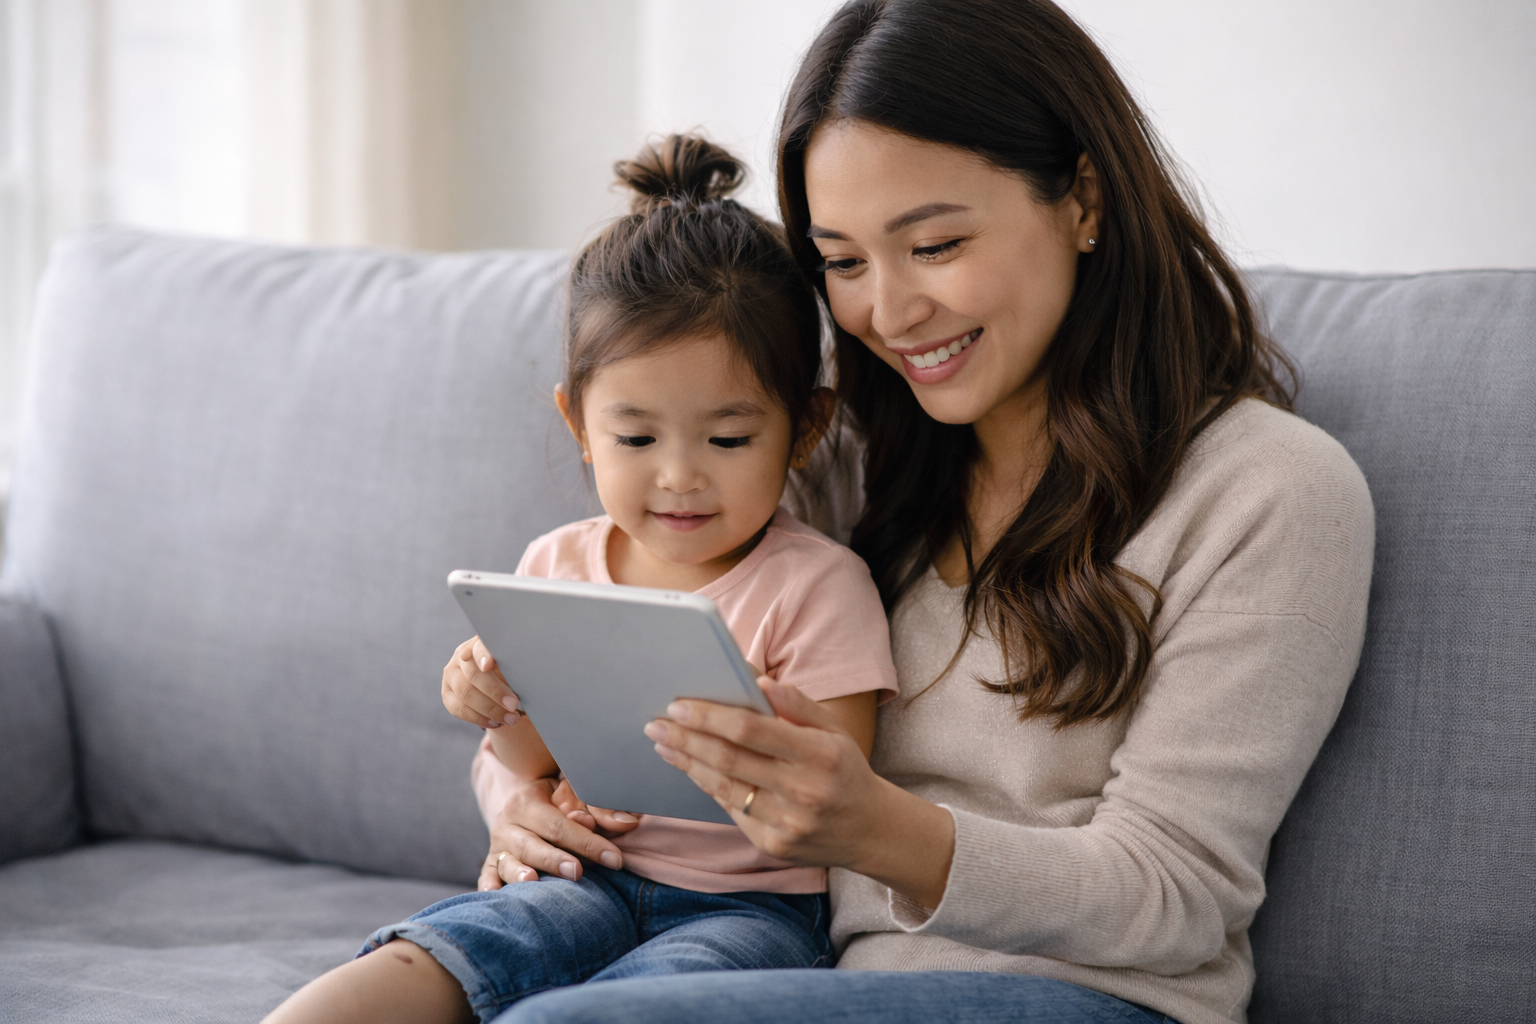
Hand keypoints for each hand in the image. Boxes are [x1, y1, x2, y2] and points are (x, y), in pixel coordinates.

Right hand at [443, 636, 521, 729]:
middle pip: (473, 675)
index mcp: (479, 642)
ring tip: (511, 719)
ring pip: (465, 694)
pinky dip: (479, 718)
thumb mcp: (515, 663)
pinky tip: (496, 723)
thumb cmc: (512, 668)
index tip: (488, 665)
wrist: (499, 681)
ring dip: (490, 709)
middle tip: (514, 705)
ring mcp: (451, 675)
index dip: (482, 655)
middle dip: (495, 692)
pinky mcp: (447, 694)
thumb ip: (515, 665)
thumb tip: (528, 676)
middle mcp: (461, 656)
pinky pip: (459, 709)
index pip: (478, 646)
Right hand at [477, 776, 640, 890]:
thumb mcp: (575, 795)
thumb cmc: (556, 800)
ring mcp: (497, 845)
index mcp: (528, 801)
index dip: (588, 842)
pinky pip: (487, 876)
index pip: (560, 825)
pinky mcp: (491, 863)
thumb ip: (601, 810)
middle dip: (555, 859)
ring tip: (531, 882)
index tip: (615, 859)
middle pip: (532, 845)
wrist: (524, 800)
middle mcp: (508, 823)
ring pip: (506, 862)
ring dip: (518, 873)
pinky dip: (489, 886)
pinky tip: (494, 896)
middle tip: (577, 871)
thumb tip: (629, 823)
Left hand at [642, 678, 955, 908]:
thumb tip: (758, 681)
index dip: (709, 716)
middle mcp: (803, 790)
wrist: (869, 830)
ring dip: (687, 763)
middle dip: (686, 739)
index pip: (750, 730)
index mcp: (818, 754)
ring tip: (663, 744)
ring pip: (723, 787)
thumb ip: (797, 704)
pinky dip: (708, 785)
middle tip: (656, 723)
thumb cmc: (845, 770)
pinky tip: (691, 768)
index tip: (679, 705)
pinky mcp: (773, 845)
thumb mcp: (833, 730)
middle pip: (728, 759)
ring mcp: (786, 822)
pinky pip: (732, 810)